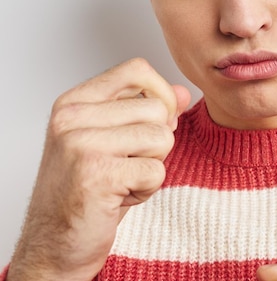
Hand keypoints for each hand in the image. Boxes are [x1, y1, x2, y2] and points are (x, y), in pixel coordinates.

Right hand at [7, 58, 190, 280]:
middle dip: (157, 142)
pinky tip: (119, 197)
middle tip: (126, 164)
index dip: (162, 93)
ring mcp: (81, 144)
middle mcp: (72, 117)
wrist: (55, 245)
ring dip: (152, 166)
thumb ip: (147, 112)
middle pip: (158, 108)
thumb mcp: (117, 142)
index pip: (137, 69)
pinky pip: (156, 171)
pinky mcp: (95, 175)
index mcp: (75, 101)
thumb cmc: (86, 192)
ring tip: (122, 180)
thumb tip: (183, 93)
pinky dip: (147, 189)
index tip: (158, 119)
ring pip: (162, 138)